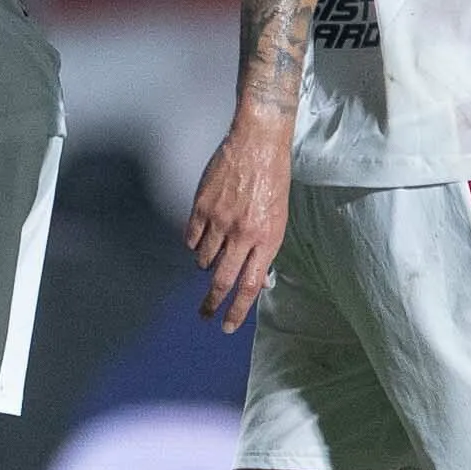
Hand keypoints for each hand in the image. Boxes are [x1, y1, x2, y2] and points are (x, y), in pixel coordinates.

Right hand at [183, 115, 291, 331]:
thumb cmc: (273, 180)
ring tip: (214, 253)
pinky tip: (203, 236)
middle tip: (205, 316)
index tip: (227, 326)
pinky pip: (192, 238)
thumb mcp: (279, 219)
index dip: (237, 311)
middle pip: (222, 280)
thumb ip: (265, 251)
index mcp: (267, 238)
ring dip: (207, 264)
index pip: (250, 285)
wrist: (258, 143)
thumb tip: (256, 280)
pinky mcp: (201, 207)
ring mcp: (220, 220)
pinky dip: (195, 244)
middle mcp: (243, 233)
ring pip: (204, 259)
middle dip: (212, 303)